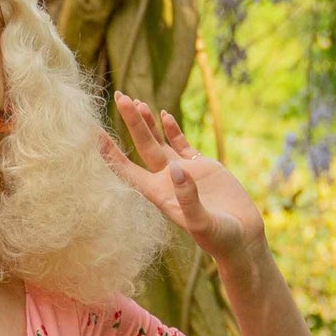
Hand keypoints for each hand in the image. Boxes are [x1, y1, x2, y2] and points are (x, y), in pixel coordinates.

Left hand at [102, 92, 265, 262]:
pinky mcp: (202, 168)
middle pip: (142, 147)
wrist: (241, 240)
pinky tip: (164, 114)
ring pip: (159, 143)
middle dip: (131, 122)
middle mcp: (166, 182)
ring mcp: (183, 173)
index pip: (127, 171)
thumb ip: (188, 197)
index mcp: (159, 195)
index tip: (94, 133)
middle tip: (119, 95)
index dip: (110, 153)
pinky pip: (182, 144)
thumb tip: (177, 169)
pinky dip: (173, 130)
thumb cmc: (219, 239)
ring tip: (136, 101)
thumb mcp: (202, 223)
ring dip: (147, 123)